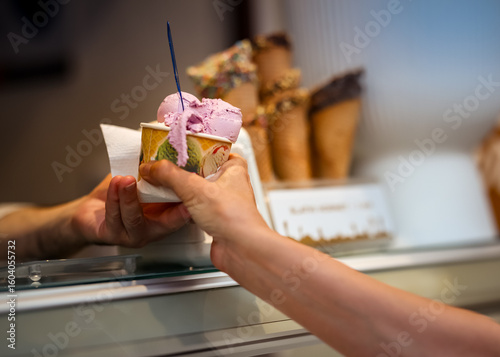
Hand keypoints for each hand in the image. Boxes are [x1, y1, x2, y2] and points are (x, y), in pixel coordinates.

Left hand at [72, 174, 190, 247]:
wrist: (90, 211)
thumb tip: (166, 150)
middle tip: (160, 177)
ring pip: (134, 219)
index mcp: (163, 218)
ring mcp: (132, 235)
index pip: (182, 216)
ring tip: (127, 179)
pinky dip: (115, 198)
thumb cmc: (118, 196)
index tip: (192, 194)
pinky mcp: (111, 235)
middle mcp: (151, 230)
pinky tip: (116, 183)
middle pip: (164, 222)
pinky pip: (114, 217)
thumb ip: (153, 174)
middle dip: (164, 199)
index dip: (188, 207)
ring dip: (130, 197)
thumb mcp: (140, 182)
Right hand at [139, 154, 269, 268]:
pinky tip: (174, 204)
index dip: (192, 147)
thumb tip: (152, 167)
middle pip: (200, 169)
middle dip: (182, 169)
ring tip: (165, 183)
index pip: (212, 149)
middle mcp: (230, 183)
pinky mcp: (215, 218)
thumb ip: (170, 175)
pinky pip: (196, 206)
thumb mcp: (195, 189)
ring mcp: (222, 202)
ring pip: (198, 189)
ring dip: (182, 189)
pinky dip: (184, 205)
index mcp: (233, 168)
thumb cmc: (234, 218)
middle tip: (164, 165)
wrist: (241, 250)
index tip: (174, 147)